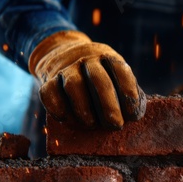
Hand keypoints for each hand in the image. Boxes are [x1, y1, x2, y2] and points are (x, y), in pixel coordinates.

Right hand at [29, 31, 145, 128]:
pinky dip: (57, 107)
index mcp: (107, 57)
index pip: (120, 69)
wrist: (62, 56)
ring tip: (91, 124)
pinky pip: (49, 93)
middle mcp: (86, 59)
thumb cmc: (97, 76)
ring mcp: (65, 68)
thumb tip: (135, 114)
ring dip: (83, 108)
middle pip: (98, 80)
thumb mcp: (114, 75)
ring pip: (73, 86)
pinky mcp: (48, 80)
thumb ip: (126, 92)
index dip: (128, 91)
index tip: (133, 114)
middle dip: (108, 104)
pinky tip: (66, 119)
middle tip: (116, 125)